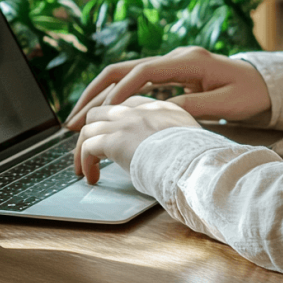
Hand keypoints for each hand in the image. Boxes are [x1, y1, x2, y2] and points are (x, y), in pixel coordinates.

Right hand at [65, 47, 270, 130]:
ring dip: (97, 97)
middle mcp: (172, 58)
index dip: (122, 91)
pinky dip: (112, 98)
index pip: (144, 71)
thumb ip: (196, 105)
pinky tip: (100, 116)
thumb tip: (162, 113)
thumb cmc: (250, 94)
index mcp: (187, 61)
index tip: (105, 113)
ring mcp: (168, 65)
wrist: (264, 83)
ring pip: (121, 75)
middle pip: (121, 69)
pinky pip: (132, 84)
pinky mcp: (167, 75)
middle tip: (74, 120)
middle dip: (94, 94)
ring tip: (77, 120)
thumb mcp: (228, 103)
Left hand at [74, 97, 200, 183]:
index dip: (117, 121)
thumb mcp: (191, 141)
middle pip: (104, 111)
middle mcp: (140, 110)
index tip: (113, 135)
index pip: (130, 105)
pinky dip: (85, 162)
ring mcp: (125, 123)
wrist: (195, 162)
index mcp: (162, 108)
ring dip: (83, 147)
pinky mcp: (114, 140)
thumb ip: (176, 139)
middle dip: (93, 128)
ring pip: (90, 127)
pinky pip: (88, 147)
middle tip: (90, 148)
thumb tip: (167, 154)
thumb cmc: (199, 160)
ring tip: (84, 167)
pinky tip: (91, 177)